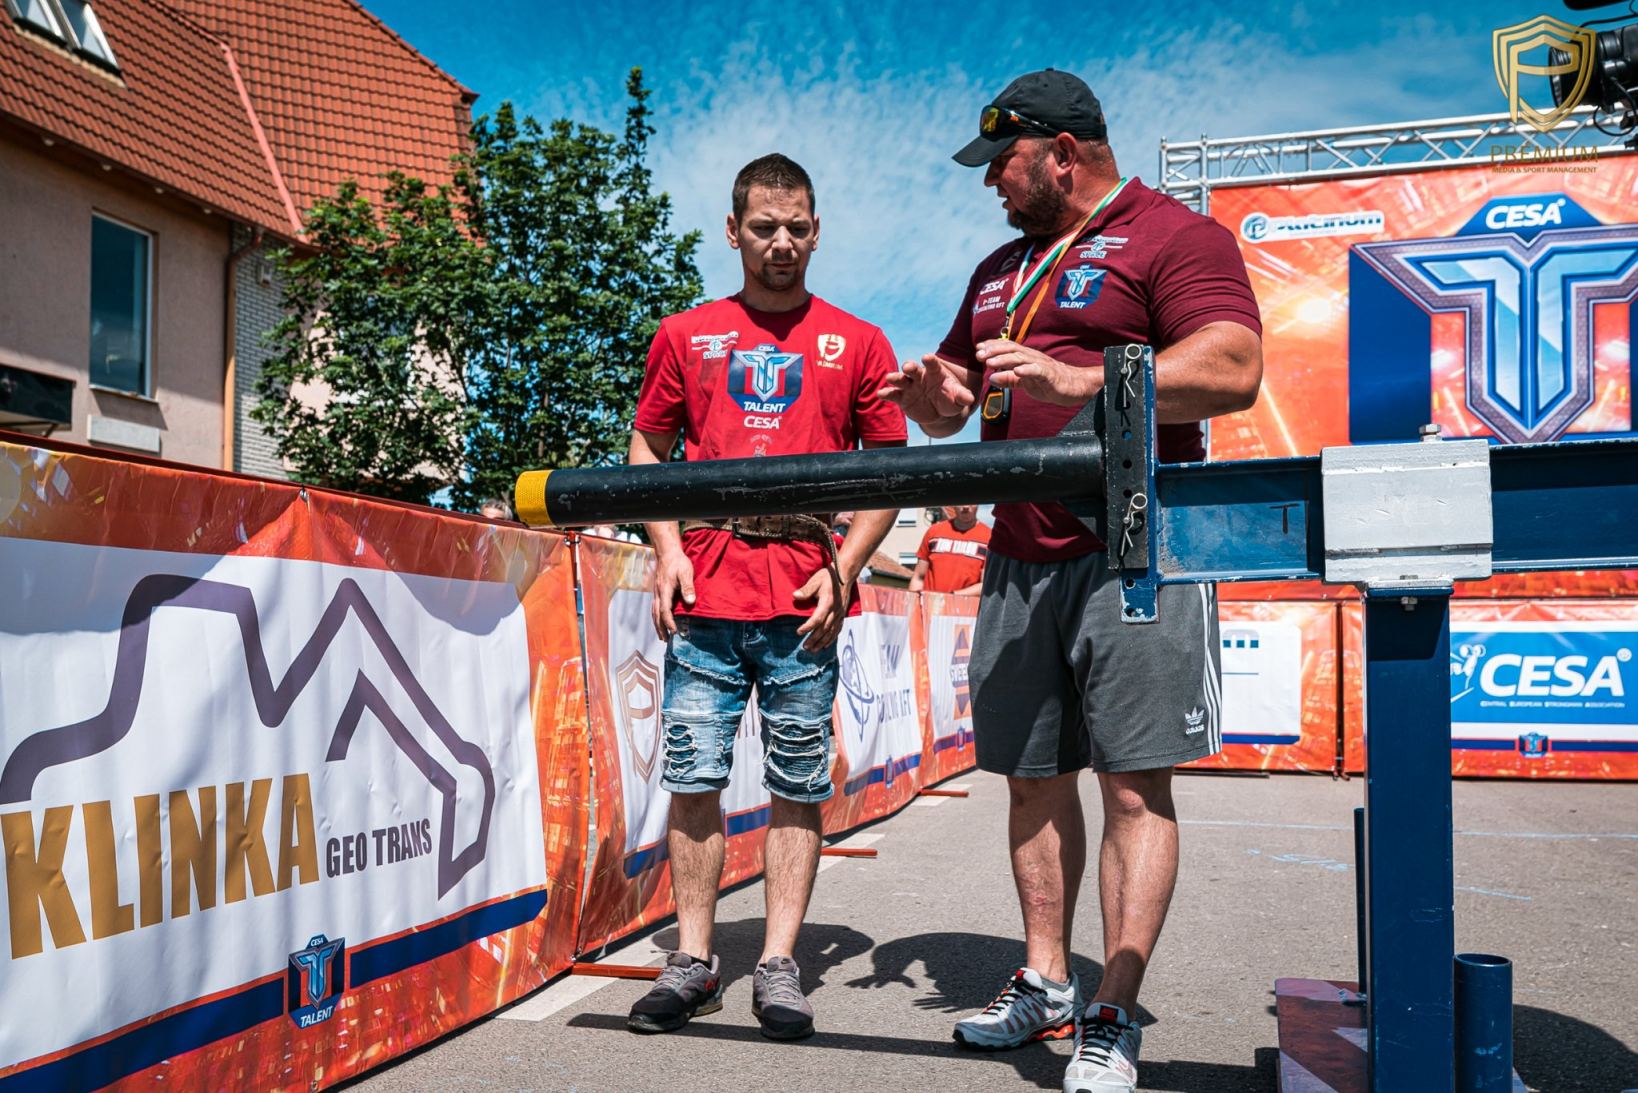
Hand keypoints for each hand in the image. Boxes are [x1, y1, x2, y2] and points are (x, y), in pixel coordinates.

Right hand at [651, 550, 695, 640]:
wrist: (667, 553)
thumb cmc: (678, 562)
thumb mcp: (686, 572)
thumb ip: (688, 587)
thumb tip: (690, 602)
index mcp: (664, 590)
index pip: (664, 610)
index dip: (669, 622)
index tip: (674, 631)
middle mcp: (658, 593)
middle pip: (656, 615)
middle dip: (661, 628)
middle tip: (666, 640)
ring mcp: (657, 593)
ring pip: (654, 612)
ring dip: (657, 625)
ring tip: (662, 636)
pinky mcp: (658, 592)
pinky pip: (655, 608)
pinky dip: (657, 618)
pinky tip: (661, 622)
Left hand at [793, 569, 848, 650]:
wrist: (844, 575)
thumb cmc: (828, 577)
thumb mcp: (815, 581)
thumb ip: (806, 590)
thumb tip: (795, 596)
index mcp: (827, 602)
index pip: (817, 619)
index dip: (808, 627)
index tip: (798, 632)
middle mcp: (835, 610)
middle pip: (824, 629)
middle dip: (814, 639)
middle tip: (805, 647)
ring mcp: (840, 613)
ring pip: (831, 632)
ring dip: (822, 642)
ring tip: (813, 650)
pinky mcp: (842, 614)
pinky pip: (837, 629)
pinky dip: (832, 638)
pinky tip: (826, 645)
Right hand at [878, 354, 975, 424]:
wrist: (939, 412)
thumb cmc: (950, 400)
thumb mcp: (958, 398)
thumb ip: (963, 396)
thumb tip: (970, 399)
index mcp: (935, 372)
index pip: (932, 363)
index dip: (929, 360)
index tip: (926, 357)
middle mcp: (920, 376)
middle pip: (913, 368)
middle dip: (910, 366)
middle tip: (907, 367)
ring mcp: (909, 386)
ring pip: (900, 379)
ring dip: (895, 377)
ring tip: (890, 378)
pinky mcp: (901, 397)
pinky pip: (892, 394)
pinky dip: (886, 393)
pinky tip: (880, 394)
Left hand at [978, 339, 1102, 405]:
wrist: (1072, 386)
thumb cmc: (1047, 382)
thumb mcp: (1024, 382)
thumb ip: (1008, 379)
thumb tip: (991, 378)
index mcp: (1026, 357)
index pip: (1007, 347)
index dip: (992, 346)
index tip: (978, 348)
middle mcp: (1032, 357)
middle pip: (1011, 350)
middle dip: (994, 351)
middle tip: (979, 354)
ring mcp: (1041, 364)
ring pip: (1020, 358)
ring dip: (1004, 360)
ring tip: (991, 363)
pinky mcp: (1049, 374)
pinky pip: (1037, 370)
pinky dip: (1026, 370)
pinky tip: (1016, 371)